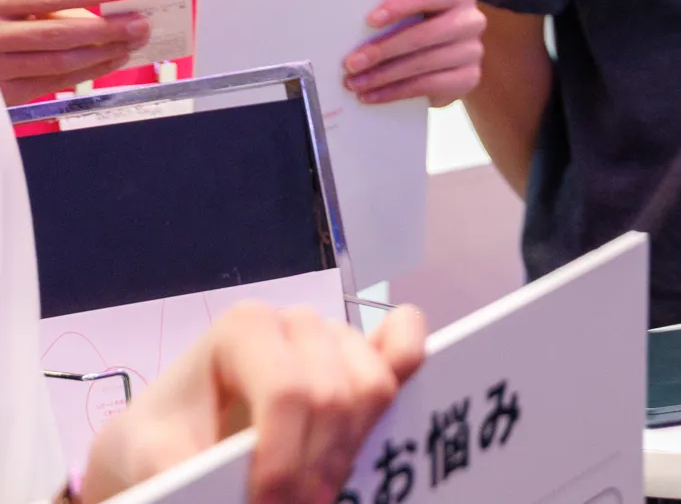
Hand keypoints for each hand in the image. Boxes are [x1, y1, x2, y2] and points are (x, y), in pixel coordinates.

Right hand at [0, 0, 146, 103]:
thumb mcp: (5, 2)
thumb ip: (44, 9)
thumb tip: (97, 17)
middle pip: (60, 33)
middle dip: (107, 30)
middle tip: (141, 25)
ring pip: (59, 63)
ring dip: (102, 54)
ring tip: (132, 44)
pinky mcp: (3, 96)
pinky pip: (51, 83)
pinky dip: (86, 73)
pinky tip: (110, 62)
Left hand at [80, 299, 427, 503]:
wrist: (164, 439)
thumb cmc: (155, 441)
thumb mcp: (145, 459)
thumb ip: (179, 474)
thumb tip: (221, 496)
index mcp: (245, 330)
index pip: (290, 392)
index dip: (286, 459)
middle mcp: (298, 323)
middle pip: (336, 396)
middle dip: (316, 470)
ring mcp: (336, 335)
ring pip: (376, 386)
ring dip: (349, 452)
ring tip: (313, 493)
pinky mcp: (364, 354)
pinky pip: (406, 344)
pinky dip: (404, 374)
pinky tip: (371, 428)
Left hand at [344, 0, 484, 105]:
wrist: (448, 62)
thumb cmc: (421, 29)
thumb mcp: (414, 16)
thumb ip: (397, 15)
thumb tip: (354, 29)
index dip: (400, 6)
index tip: (370, 20)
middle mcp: (471, 21)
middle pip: (425, 34)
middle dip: (384, 49)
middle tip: (351, 63)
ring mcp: (473, 51)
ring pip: (423, 63)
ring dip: (383, 76)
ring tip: (355, 83)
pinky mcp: (468, 78)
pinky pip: (427, 86)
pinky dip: (395, 92)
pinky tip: (373, 95)